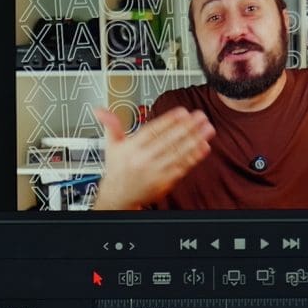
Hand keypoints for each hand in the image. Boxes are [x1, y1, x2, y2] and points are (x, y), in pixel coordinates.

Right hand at [91, 106, 213, 209]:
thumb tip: (100, 110)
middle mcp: (143, 160)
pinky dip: (194, 157)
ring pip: (178, 153)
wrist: (119, 197)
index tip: (182, 112)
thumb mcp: (111, 146)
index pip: (152, 131)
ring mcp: (155, 172)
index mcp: (131, 148)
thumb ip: (111, 125)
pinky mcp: (165, 182)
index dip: (168, 121)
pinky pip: (182, 167)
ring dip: (195, 140)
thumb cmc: (118, 169)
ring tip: (207, 128)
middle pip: (168, 141)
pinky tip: (203, 146)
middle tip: (200, 116)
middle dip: (187, 127)